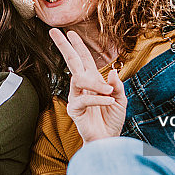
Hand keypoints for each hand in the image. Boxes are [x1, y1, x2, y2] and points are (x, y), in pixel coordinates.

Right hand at [50, 28, 126, 142]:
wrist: (108, 142)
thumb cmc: (112, 121)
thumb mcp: (121, 100)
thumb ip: (117, 85)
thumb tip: (112, 70)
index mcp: (93, 81)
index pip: (84, 59)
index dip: (78, 45)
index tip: (70, 32)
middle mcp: (82, 86)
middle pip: (71, 61)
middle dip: (63, 46)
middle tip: (53, 31)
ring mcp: (77, 97)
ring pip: (78, 79)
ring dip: (96, 84)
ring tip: (110, 92)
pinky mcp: (75, 110)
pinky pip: (84, 99)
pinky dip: (99, 99)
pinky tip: (109, 101)